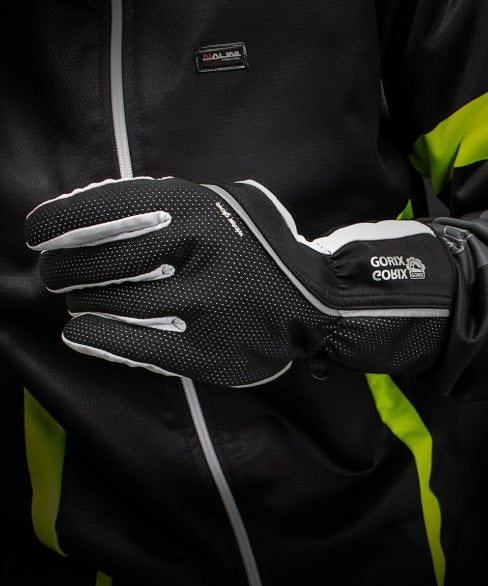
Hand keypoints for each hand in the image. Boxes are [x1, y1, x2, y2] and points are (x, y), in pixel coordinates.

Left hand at [25, 177, 454, 386]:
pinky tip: (80, 331)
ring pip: (115, 302)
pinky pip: (137, 344)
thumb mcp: (230, 202)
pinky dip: (100, 336)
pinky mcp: (205, 349)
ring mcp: (200, 307)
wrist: (316, 303)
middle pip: (103, 261)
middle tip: (53, 273)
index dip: (60, 224)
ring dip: (80, 300)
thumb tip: (105, 209)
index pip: (107, 211)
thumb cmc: (266, 249)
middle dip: (65, 268)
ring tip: (70, 298)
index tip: (38, 234)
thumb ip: (176, 199)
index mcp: (200, 212)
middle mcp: (197, 256)